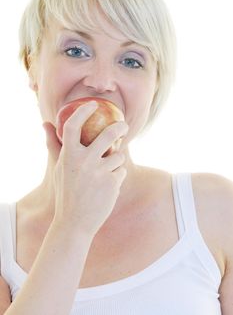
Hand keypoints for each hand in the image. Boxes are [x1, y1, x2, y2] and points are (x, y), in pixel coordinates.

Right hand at [43, 101, 128, 235]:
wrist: (75, 222)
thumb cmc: (66, 193)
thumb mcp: (58, 168)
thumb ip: (54, 145)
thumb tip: (45, 124)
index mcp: (68, 156)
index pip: (72, 126)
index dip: (82, 111)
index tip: (93, 104)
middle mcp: (83, 161)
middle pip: (108, 135)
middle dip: (119, 127)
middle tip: (124, 125)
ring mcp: (99, 172)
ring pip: (118, 155)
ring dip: (115, 162)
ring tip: (104, 176)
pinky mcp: (112, 182)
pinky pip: (121, 171)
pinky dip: (116, 177)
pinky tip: (106, 189)